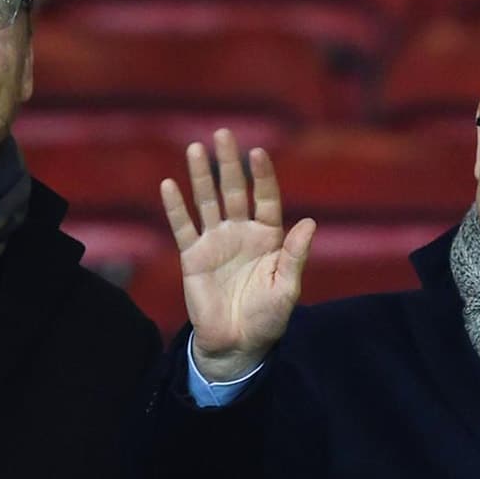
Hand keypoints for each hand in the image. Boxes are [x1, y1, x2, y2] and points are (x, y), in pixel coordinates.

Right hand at [160, 128, 315, 381]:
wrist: (237, 344)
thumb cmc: (267, 318)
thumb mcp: (287, 289)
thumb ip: (295, 255)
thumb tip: (309, 222)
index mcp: (268, 238)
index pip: (265, 199)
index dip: (261, 176)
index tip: (257, 152)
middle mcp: (241, 234)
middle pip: (233, 191)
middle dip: (228, 163)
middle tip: (222, 134)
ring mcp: (215, 243)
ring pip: (207, 202)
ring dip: (201, 176)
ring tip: (195, 148)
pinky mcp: (192, 257)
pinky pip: (183, 227)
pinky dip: (176, 207)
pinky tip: (170, 184)